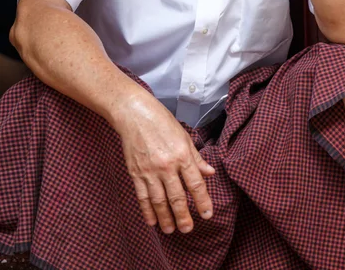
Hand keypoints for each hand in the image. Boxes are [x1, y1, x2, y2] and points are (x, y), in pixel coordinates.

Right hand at [115, 86, 214, 233]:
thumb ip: (196, 157)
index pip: (196, 184)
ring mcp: (149, 171)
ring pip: (159, 201)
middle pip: (177, 197)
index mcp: (182, 155)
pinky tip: (152, 221)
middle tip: (188, 229)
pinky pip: (142, 196)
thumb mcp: (184, 136)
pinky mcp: (136, 173)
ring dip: (165, 218)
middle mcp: (167, 166)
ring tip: (171, 230)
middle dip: (184, 216)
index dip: (203, 202)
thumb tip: (210, 172)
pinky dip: (147, 211)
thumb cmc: (161, 121)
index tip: (207, 214)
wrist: (134, 114)